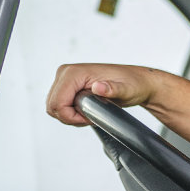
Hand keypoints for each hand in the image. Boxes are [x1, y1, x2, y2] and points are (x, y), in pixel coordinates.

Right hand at [45, 62, 163, 125]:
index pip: (57, 103)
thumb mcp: (126, 90)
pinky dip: (71, 113)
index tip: (90, 117)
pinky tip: (88, 110)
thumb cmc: (132, 84)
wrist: (137, 82)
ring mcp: (65, 79)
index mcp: (74, 72)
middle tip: (91, 116)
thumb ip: (112, 89)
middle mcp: (66, 73)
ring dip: (71, 116)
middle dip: (70, 117)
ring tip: (92, 112)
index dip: (71, 117)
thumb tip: (98, 87)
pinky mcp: (68, 86)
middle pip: (52, 106)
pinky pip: (60, 105)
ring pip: (54, 107)